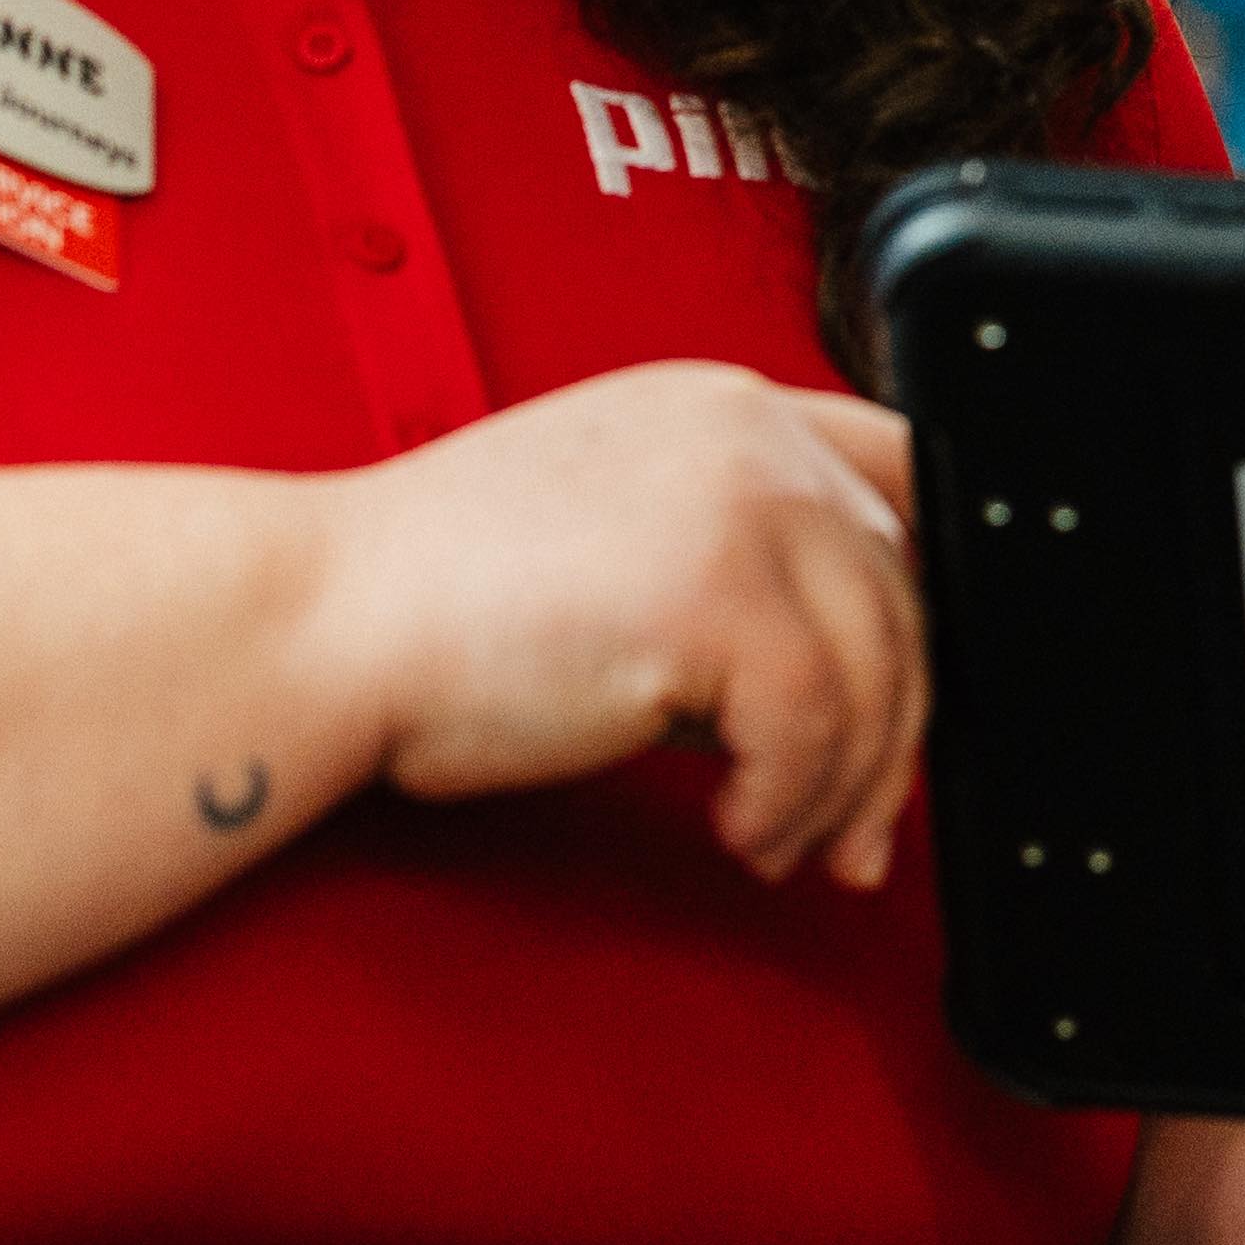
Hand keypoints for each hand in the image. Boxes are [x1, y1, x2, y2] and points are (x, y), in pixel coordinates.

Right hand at [305, 363, 923, 879]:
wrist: (315, 620)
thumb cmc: (435, 599)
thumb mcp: (616, 523)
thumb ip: (731, 548)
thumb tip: (853, 669)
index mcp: (726, 404)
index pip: (905, 472)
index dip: (929, 587)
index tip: (906, 686)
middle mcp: (749, 434)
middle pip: (904, 590)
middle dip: (895, 728)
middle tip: (857, 824)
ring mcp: (739, 504)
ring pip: (880, 671)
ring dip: (846, 786)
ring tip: (783, 840)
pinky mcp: (715, 595)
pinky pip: (815, 729)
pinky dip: (790, 803)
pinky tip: (738, 831)